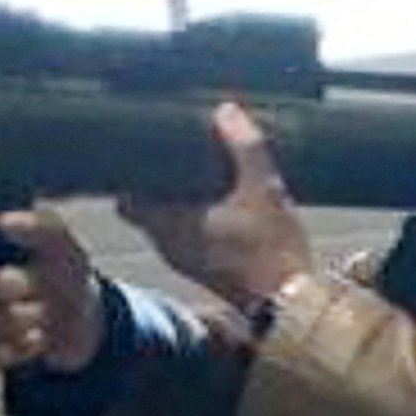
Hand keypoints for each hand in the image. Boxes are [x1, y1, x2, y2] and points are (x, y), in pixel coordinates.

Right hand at [0, 208, 104, 372]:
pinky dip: (19, 348)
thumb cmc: (64, 271)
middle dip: (8, 297)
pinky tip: (36, 338)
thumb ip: (38, 227)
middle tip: (41, 295)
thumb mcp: (64, 246)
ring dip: (20, 322)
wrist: (82, 319)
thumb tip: (3, 220)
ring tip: (43, 314)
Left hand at [118, 102, 314, 314]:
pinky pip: (183, 239)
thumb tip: (226, 110)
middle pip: (143, 211)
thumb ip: (245, 146)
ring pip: (163, 227)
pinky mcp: (203, 271)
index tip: (141, 154)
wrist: (290, 305)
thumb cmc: (272, 250)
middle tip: (172, 157)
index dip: (129, 177)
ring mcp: (184, 262)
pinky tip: (215, 205)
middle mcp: (169, 246)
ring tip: (195, 177)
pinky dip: (190, 221)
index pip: (126, 202)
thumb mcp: (265, 189)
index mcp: (172, 225)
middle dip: (153, 185)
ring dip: (173, 204)